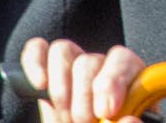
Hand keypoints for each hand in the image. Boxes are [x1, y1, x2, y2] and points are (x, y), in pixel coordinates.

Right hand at [19, 37, 147, 122]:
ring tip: (65, 118)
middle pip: (89, 61)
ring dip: (60, 87)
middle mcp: (102, 66)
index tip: (107, 111)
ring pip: (63, 50)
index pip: (124, 61)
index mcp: (130, 80)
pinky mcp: (45, 69)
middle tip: (82, 122)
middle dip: (82, 96)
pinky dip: (34, 63)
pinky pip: (37, 49)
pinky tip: (40, 85)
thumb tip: (128, 119)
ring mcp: (72, 65)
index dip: (113, 82)